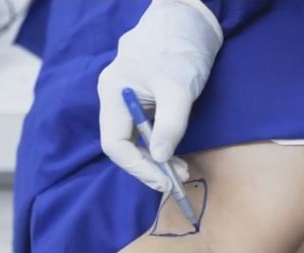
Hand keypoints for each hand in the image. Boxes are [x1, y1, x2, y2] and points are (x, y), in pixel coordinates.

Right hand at [98, 0, 222, 191]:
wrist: (191, 19)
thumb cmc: (181, 47)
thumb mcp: (178, 89)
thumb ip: (170, 125)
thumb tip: (160, 159)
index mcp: (113, 93)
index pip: (114, 144)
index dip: (138, 167)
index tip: (163, 181)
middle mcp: (113, 98)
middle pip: (123, 144)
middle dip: (149, 165)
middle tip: (176, 177)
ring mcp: (126, 98)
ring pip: (134, 139)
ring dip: (156, 157)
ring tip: (181, 168)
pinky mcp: (141, 98)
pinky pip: (143, 129)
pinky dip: (159, 143)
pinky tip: (174, 151)